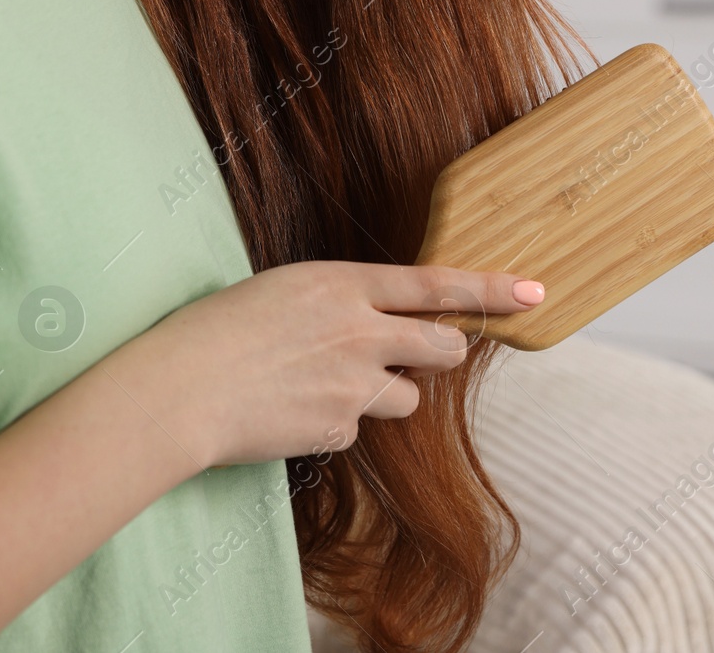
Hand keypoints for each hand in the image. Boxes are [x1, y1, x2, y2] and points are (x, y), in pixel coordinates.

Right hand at [99, 261, 545, 469]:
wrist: (179, 390)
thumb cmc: (214, 330)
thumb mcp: (282, 292)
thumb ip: (339, 304)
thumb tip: (375, 327)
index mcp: (343, 284)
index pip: (436, 284)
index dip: (491, 289)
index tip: (535, 291)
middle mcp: (361, 332)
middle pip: (439, 345)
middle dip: (441, 351)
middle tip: (424, 354)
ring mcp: (354, 386)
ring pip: (405, 397)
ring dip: (381, 393)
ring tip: (319, 385)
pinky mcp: (340, 430)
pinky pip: (356, 429)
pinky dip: (333, 423)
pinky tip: (289, 412)